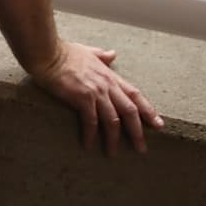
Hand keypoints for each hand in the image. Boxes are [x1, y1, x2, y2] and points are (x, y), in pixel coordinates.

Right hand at [28, 40, 162, 155]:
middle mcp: (107, 84)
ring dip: (115, 139)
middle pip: (129, 111)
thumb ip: (101, 55)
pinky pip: (91, 121)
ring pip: (113, 120)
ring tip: (113, 153)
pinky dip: (91, 135)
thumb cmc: (63, 51)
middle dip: (137, 131)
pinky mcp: (82, 98)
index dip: (148, 110)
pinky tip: (89, 145)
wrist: (46, 52)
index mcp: (110, 75)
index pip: (135, 95)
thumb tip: (112, 53)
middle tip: (141, 148)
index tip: (158, 124)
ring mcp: (96, 91)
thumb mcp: (87, 51)